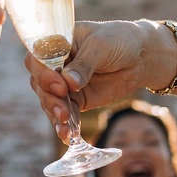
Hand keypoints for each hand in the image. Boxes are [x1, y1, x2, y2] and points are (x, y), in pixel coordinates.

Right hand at [25, 19, 168, 141]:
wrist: (139, 57)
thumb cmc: (118, 40)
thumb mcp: (101, 46)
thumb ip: (84, 64)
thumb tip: (68, 83)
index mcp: (57, 45)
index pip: (37, 59)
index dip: (43, 74)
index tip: (60, 86)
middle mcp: (55, 65)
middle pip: (40, 84)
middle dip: (49, 99)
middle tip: (63, 111)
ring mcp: (64, 84)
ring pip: (50, 101)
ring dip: (55, 115)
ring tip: (65, 128)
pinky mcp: (76, 100)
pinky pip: (65, 114)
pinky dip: (65, 125)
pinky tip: (67, 136)